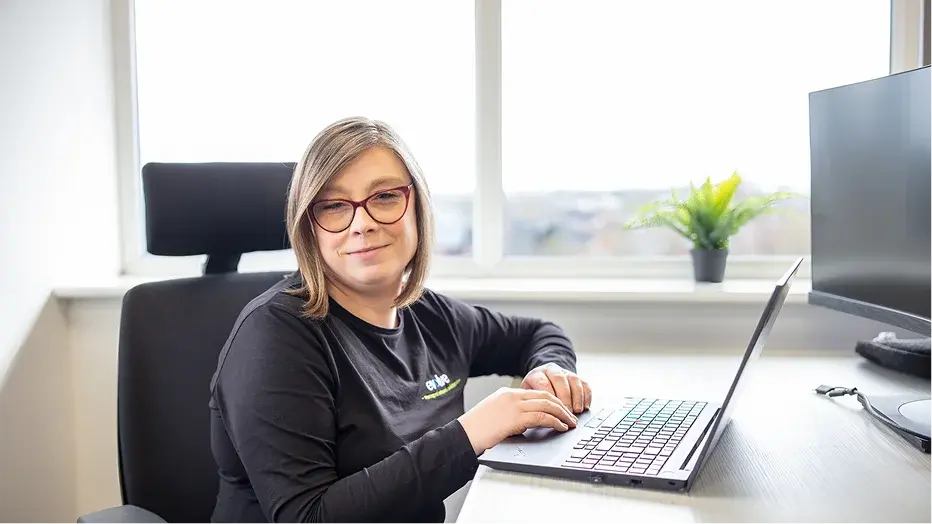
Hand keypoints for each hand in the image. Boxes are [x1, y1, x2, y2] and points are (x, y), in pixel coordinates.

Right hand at [457, 387, 578, 454]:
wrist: (462, 435)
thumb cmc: (475, 431)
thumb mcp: (495, 417)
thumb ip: (511, 416)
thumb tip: (525, 426)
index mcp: (507, 393)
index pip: (536, 393)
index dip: (552, 401)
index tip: (561, 410)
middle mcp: (512, 395)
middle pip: (545, 396)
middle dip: (561, 406)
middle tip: (571, 416)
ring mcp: (513, 405)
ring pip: (547, 404)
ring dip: (562, 414)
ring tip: (570, 423)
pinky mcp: (515, 417)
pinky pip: (542, 417)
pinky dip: (555, 421)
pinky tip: (561, 427)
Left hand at [520, 363, 591, 414]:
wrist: (540, 378)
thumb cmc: (532, 394)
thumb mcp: (527, 397)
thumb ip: (531, 404)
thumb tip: (537, 419)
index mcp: (536, 375)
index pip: (543, 384)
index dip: (550, 399)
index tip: (553, 413)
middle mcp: (551, 370)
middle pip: (559, 380)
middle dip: (565, 398)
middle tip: (567, 414)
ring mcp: (564, 372)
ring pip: (573, 379)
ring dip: (577, 397)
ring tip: (577, 411)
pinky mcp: (575, 376)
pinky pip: (584, 382)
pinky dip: (587, 395)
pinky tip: (585, 406)